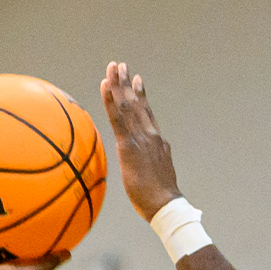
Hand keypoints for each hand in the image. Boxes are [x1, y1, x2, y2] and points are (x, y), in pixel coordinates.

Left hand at [99, 61, 182, 220]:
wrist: (165, 204)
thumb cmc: (158, 198)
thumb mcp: (156, 175)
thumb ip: (152, 162)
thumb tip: (151, 160)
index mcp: (156, 140)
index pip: (146, 113)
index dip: (141, 95)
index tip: (136, 79)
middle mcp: (150, 134)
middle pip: (136, 103)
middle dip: (127, 83)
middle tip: (120, 65)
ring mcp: (140, 138)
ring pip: (127, 105)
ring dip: (119, 84)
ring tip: (113, 67)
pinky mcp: (129, 145)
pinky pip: (117, 118)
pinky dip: (111, 100)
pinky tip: (105, 86)